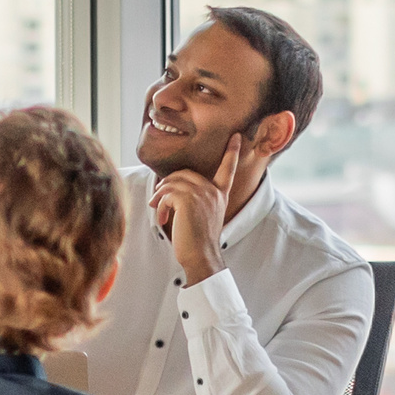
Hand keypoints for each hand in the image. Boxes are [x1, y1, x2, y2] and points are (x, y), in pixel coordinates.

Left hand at [154, 137, 257, 281]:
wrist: (200, 257)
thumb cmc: (198, 242)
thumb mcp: (202, 216)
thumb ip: (196, 199)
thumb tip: (170, 189)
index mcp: (220, 194)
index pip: (228, 169)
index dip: (232, 152)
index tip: (236, 137)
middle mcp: (213, 191)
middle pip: (184, 174)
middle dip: (167, 185)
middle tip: (158, 202)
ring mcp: (201, 194)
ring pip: (172, 182)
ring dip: (160, 196)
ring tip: (158, 210)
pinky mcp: (187, 200)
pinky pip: (166, 193)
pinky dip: (159, 206)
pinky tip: (161, 218)